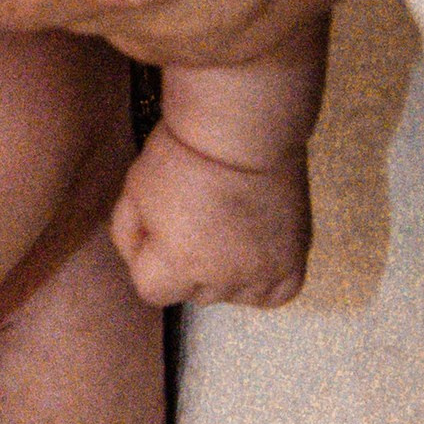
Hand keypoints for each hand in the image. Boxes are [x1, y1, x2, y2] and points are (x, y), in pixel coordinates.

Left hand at [110, 126, 312, 309]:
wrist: (244, 128)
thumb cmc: (184, 154)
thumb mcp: (134, 192)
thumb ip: (129, 235)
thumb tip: (139, 257)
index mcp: (179, 264)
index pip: (151, 291)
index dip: (149, 258)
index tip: (158, 226)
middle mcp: (223, 278)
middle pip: (194, 294)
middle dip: (187, 264)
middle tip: (197, 218)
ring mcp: (263, 272)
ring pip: (233, 295)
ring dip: (226, 272)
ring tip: (227, 229)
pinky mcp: (294, 260)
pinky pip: (277, 293)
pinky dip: (265, 278)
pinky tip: (255, 251)